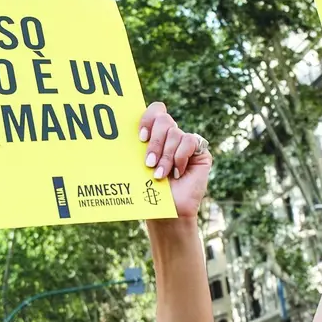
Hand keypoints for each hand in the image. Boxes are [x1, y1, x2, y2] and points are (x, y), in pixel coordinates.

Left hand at [140, 102, 211, 217]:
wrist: (168, 210)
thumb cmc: (150, 189)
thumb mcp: (139, 165)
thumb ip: (137, 146)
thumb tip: (121, 131)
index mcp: (155, 134)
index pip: (155, 110)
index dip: (147, 118)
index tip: (140, 137)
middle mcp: (171, 136)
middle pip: (164, 119)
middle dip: (155, 142)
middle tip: (148, 163)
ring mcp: (185, 143)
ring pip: (175, 133)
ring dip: (166, 156)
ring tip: (160, 175)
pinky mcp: (200, 151)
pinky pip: (189, 141)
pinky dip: (180, 157)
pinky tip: (178, 172)